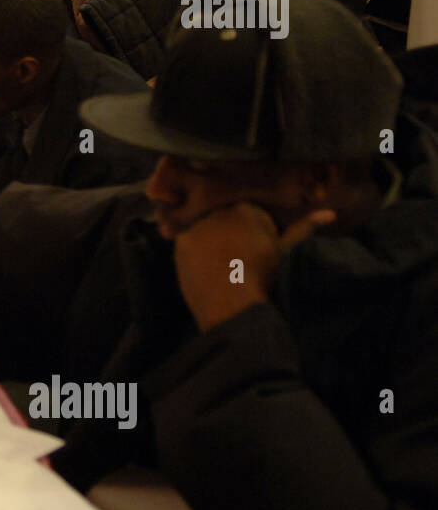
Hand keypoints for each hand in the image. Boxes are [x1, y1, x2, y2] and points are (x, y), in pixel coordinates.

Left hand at [173, 201, 334, 331]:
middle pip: (222, 217)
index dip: (247, 230)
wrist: (233, 300)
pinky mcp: (180, 242)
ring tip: (216, 262)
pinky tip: (201, 264)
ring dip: (207, 240)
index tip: (248, 246)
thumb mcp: (284, 248)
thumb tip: (330, 213)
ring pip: (202, 227)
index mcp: (246, 209)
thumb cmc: (262, 274)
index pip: (245, 212)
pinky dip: (192, 251)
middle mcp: (219, 212)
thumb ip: (303, 227)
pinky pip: (184, 241)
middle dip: (225, 231)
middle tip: (230, 254)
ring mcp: (197, 226)